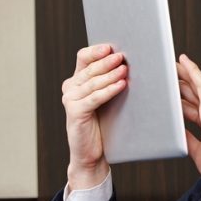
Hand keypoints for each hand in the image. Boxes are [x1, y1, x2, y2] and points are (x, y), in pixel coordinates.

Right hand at [61, 44, 127, 189]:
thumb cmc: (104, 124)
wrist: (92, 153)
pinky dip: (108, 90)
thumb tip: (130, 63)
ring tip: (125, 69)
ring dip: (110, 74)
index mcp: (77, 80)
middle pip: (89, 68)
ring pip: (92, 82)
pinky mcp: (75, 112)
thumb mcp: (107, 98)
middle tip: (122, 56)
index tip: (110, 46)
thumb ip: (111, 81)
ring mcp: (70, 100)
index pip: (83, 57)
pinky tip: (121, 85)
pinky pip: (94, 98)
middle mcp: (71, 88)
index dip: (96, 51)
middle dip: (107, 61)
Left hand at [177, 54, 200, 192]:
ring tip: (170, 63)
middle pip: (192, 92)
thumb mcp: (197, 151)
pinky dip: (192, 71)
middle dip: (180, 81)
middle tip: (166, 70)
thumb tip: (178, 132)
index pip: (192, 105)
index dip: (181, 96)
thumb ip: (188, 138)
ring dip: (183, 73)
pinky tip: (184, 61)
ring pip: (195, 84)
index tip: (170, 90)